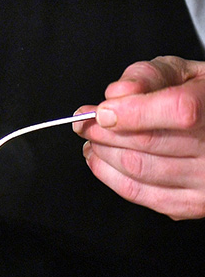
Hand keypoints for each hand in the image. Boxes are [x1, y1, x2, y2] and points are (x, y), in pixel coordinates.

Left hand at [74, 56, 204, 219]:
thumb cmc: (201, 99)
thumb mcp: (182, 73)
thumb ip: (149, 76)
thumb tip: (117, 94)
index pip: (177, 111)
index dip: (132, 111)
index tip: (101, 111)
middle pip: (148, 143)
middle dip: (103, 132)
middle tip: (84, 122)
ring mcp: (203, 181)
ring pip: (138, 170)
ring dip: (102, 154)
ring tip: (91, 139)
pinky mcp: (189, 204)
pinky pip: (139, 194)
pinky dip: (109, 175)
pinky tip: (101, 160)